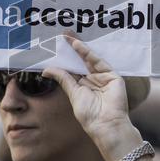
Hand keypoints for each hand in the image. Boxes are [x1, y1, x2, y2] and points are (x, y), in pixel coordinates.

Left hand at [42, 34, 138, 156]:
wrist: (105, 124)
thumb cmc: (90, 115)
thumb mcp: (73, 93)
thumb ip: (63, 78)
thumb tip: (47, 69)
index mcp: (83, 86)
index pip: (73, 68)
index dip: (65, 57)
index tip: (55, 46)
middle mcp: (94, 79)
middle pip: (81, 60)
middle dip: (72, 48)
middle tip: (62, 35)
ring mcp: (104, 77)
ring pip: (89, 59)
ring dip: (79, 47)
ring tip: (67, 36)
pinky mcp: (113, 76)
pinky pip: (99, 62)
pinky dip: (88, 53)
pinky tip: (78, 46)